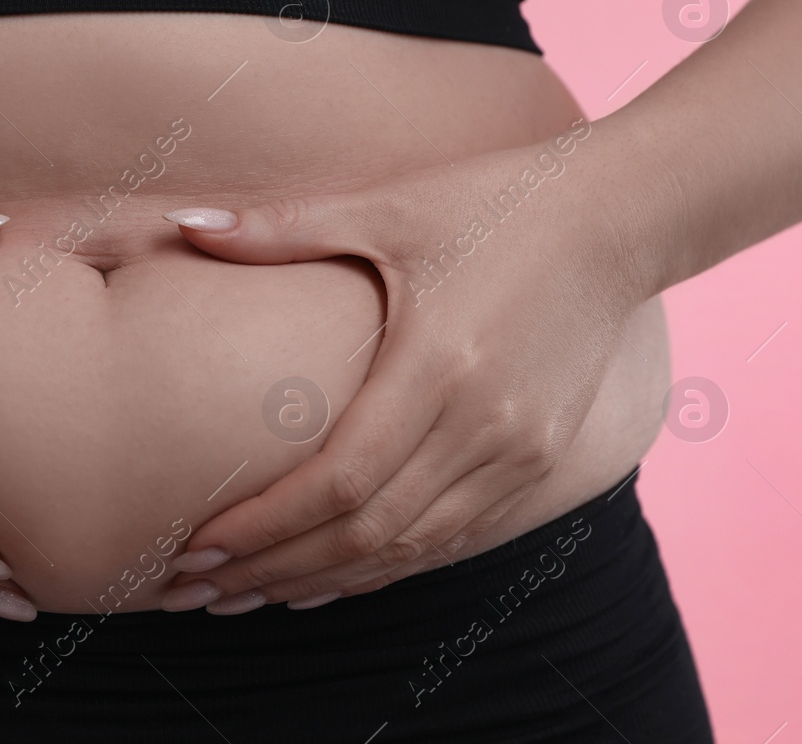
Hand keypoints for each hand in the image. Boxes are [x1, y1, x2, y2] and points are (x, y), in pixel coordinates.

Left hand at [158, 121, 653, 611]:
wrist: (619, 216)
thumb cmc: (493, 203)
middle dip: (275, 570)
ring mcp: (521, 453)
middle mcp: (485, 427)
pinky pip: (455, 538)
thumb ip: (281, 228)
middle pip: (366, 533)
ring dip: (325, 581)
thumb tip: (181, 225)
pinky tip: (333, 579)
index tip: (198, 547)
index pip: (338, 481)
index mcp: (438, 366)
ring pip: (411, 550)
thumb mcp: (386, 208)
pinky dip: (389, 567)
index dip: (264, 525)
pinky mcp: (542, 463)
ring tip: (249, 597)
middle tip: (199, 589)